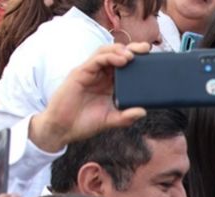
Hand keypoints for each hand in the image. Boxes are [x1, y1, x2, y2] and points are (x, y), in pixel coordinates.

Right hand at [30, 43, 150, 151]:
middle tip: (147, 49)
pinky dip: (109, 57)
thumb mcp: (110, 120)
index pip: (124, 65)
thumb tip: (143, 112)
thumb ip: (126, 117)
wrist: (62, 129)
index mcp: (108, 83)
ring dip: (120, 50)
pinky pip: (95, 60)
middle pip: (116, 54)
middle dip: (132, 49)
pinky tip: (121, 60)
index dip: (137, 59)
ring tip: (133, 55)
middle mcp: (100, 75)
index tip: (151, 57)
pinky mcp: (79, 73)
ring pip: (105, 52)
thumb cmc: (84, 123)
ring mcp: (89, 72)